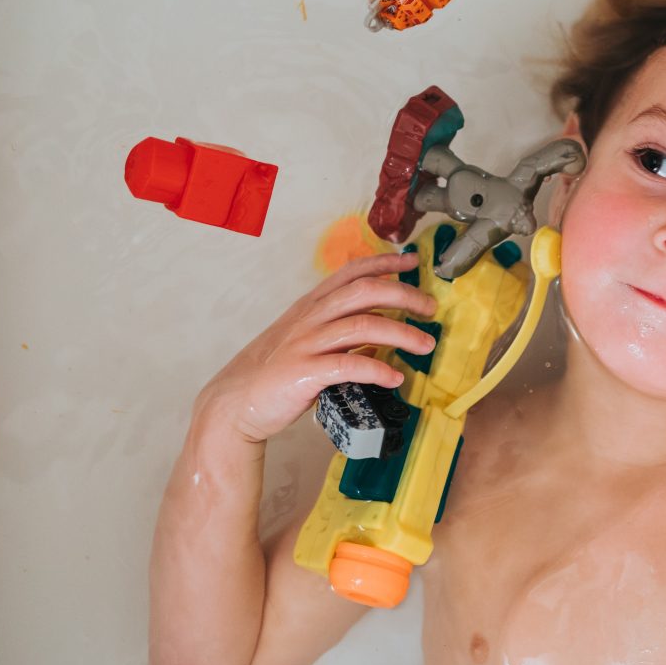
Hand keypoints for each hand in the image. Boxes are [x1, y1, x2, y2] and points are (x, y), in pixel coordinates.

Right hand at [194, 252, 437, 443]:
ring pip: (363, 326)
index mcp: (311, 306)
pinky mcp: (305, 373)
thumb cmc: (273, 372)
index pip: (351, 272)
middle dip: (404, 295)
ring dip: (401, 334)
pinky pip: (348, 366)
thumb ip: (339, 331)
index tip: (413, 261)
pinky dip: (377, 369)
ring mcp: (306, 344)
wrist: (234, 402)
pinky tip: (395, 378)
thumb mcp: (305, 340)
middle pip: (364, 292)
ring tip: (426, 346)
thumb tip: (380, 335)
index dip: (385, 263)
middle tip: (431, 309)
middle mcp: (310, 318)